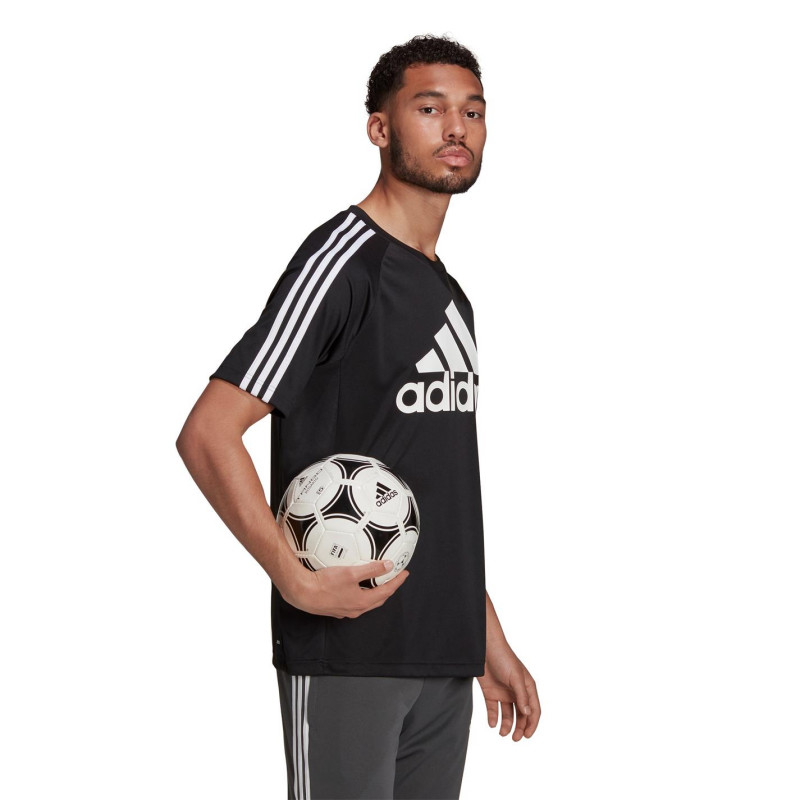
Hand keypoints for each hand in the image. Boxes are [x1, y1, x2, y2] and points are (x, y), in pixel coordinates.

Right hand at [281, 560, 409, 618]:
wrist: (303, 593)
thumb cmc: (325, 584)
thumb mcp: (351, 573)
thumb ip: (371, 569)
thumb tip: (389, 565)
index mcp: (363, 602)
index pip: (386, 591)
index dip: (397, 581)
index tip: (405, 573)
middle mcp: (356, 609)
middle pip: (378, 598)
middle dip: (389, 588)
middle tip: (395, 578)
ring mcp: (346, 611)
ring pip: (367, 602)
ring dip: (375, 592)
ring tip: (379, 582)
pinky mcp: (336, 608)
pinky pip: (355, 602)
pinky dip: (362, 594)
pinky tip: (357, 587)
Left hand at [477, 640, 539, 741]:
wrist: (484, 649)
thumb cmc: (503, 658)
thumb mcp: (515, 677)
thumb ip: (521, 696)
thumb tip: (527, 714)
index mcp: (527, 687)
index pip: (534, 709)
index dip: (532, 724)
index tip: (527, 736)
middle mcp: (517, 692)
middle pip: (521, 715)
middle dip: (519, 727)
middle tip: (515, 738)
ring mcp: (504, 693)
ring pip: (508, 714)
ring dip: (506, 725)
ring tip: (502, 733)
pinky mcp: (491, 692)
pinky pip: (493, 709)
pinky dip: (493, 717)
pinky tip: (492, 723)